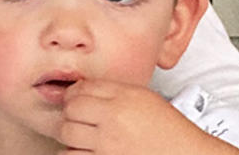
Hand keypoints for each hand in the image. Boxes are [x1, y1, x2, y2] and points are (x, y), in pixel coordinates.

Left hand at [57, 78, 238, 153]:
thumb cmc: (171, 131)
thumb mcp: (145, 99)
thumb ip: (115, 92)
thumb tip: (83, 91)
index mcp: (123, 98)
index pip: (80, 89)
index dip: (72, 95)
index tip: (74, 101)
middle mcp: (113, 119)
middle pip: (70, 111)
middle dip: (70, 115)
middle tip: (78, 121)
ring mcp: (108, 145)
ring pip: (67, 135)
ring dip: (71, 137)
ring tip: (81, 138)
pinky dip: (75, 154)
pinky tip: (85, 152)